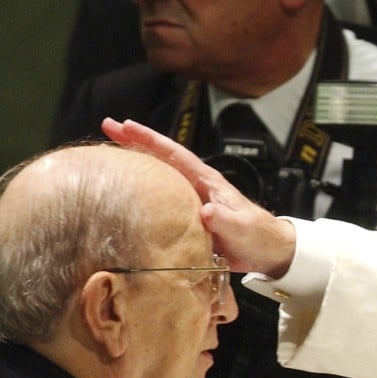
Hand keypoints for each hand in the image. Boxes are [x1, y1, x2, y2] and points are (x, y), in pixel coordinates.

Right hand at [101, 117, 296, 277]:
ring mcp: (192, 200)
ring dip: (136, 164)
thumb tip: (206, 210)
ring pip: (159, 176)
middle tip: (107, 125)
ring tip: (109, 155)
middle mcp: (197, 186)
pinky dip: (143, 194)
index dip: (150, 139)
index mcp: (208, 182)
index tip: (126, 125)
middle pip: (162, 158)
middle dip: (135, 141)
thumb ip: (225, 219)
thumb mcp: (242, 227)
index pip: (175, 154)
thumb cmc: (258, 235)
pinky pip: (161, 201)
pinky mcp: (190, 218)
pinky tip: (126, 195)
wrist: (269, 252)